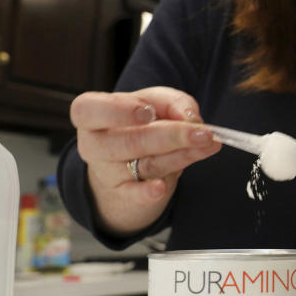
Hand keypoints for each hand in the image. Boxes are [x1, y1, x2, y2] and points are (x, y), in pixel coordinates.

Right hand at [70, 87, 220, 233]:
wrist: (128, 158)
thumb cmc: (138, 121)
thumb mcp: (154, 101)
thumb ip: (173, 102)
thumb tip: (191, 118)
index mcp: (92, 113)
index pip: (88, 110)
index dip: (118, 111)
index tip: (148, 112)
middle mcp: (94, 143)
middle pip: (130, 141)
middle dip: (171, 136)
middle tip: (202, 132)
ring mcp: (106, 170)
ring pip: (146, 164)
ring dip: (183, 156)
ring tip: (208, 145)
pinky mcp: (121, 191)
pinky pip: (134, 194)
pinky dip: (147, 193)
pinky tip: (161, 189)